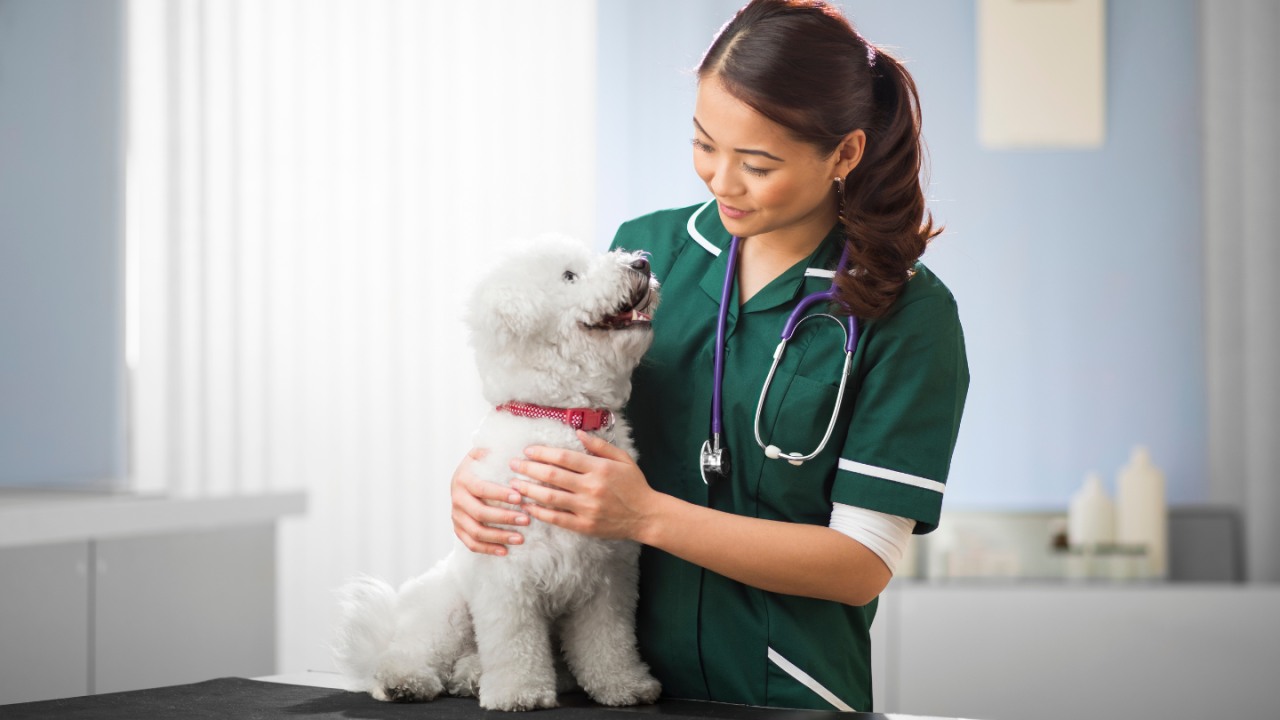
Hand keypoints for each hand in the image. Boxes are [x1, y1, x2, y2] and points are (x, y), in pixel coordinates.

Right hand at [450, 447, 529, 556]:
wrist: (463, 476)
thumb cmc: (481, 464)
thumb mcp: (484, 452)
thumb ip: (494, 450)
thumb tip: (513, 450)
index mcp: (463, 478)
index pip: (481, 488)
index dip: (500, 494)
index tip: (520, 497)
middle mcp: (456, 498)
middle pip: (480, 513)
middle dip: (504, 517)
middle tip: (526, 520)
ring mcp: (456, 515)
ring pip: (476, 531)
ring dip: (499, 536)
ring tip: (520, 538)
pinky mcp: (458, 528)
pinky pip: (470, 543)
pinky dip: (487, 549)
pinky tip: (505, 551)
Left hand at [509, 431, 658, 541]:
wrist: (646, 516)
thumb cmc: (634, 485)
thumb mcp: (622, 459)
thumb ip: (600, 445)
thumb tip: (578, 433)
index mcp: (599, 468)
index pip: (563, 457)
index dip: (542, 453)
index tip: (528, 451)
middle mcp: (591, 487)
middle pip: (552, 476)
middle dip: (528, 468)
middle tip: (513, 464)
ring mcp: (587, 508)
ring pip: (550, 497)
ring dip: (529, 489)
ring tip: (514, 484)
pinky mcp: (584, 525)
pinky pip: (556, 519)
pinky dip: (539, 512)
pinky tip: (528, 506)